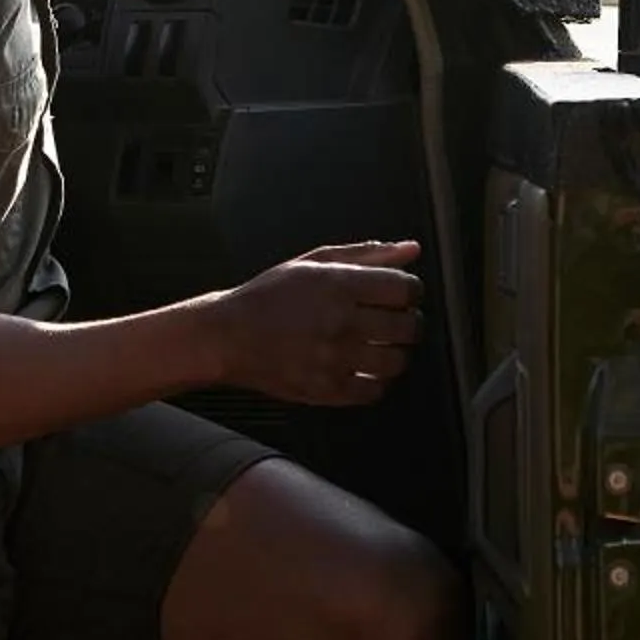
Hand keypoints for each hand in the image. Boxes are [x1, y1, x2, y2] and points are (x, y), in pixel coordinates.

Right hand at [206, 242, 424, 405]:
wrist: (228, 336)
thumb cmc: (269, 296)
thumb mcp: (314, 262)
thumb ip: (366, 255)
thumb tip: (410, 249)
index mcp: (339, 286)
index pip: (405, 289)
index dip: (410, 290)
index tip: (400, 294)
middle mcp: (341, 323)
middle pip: (408, 327)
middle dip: (407, 321)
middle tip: (393, 320)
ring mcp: (335, 359)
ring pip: (397, 361)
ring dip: (395, 352)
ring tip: (379, 345)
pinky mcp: (327, 389)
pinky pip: (375, 391)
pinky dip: (376, 380)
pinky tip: (363, 367)